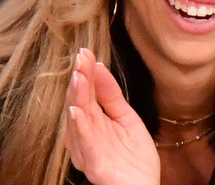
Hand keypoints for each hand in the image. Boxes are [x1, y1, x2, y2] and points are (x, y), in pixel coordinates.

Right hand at [64, 48, 158, 184]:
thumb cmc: (134, 158)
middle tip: (80, 58)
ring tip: (78, 77)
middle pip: (80, 104)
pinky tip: (77, 111)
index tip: (85, 52)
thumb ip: (112, 96)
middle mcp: (86, 136)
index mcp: (93, 124)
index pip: (86, 95)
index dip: (85, 74)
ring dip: (77, 98)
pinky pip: (85, 145)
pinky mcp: (94, 165)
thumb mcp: (127, 118)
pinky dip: (80, 128)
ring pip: (79, 121)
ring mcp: (88, 150)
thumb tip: (99, 67)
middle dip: (80, 80)